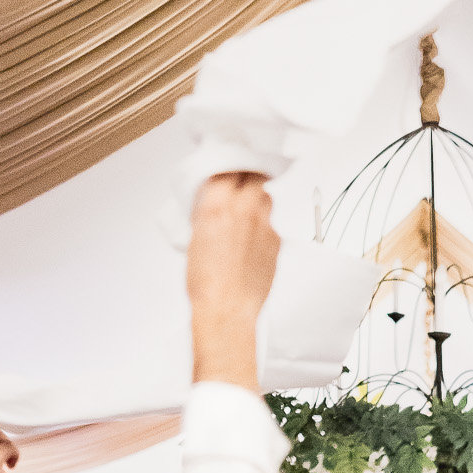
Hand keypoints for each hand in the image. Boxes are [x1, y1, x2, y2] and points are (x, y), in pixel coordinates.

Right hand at [187, 174, 281, 387]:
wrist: (227, 309)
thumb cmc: (206, 282)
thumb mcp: (195, 237)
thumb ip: (207, 211)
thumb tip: (214, 202)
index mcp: (216, 204)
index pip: (228, 165)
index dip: (229, 164)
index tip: (227, 164)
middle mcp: (244, 208)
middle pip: (254, 173)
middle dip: (248, 173)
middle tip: (240, 178)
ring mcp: (264, 223)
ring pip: (266, 195)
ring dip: (257, 195)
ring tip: (246, 207)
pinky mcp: (277, 241)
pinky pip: (272, 221)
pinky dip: (263, 223)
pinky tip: (252, 237)